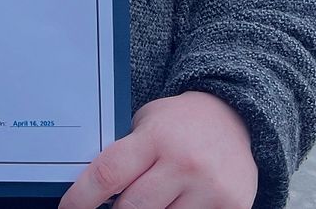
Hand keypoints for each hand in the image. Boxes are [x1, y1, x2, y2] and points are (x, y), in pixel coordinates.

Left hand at [59, 92, 257, 208]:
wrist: (234, 117)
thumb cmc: (178, 123)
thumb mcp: (147, 124)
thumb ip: (125, 154)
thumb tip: (93, 189)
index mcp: (155, 137)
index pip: (108, 173)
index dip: (82, 198)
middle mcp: (183, 163)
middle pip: (132, 208)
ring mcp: (209, 189)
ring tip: (141, 203)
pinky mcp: (232, 207)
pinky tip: (170, 205)